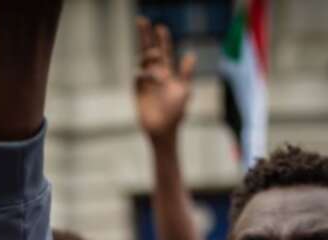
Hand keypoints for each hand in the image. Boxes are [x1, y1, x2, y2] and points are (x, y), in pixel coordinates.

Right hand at [135, 17, 195, 142]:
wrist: (162, 130)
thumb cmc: (176, 113)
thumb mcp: (184, 91)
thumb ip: (186, 72)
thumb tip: (190, 54)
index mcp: (169, 73)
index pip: (165, 51)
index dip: (162, 39)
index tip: (160, 27)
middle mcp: (156, 74)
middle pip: (149, 50)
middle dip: (145, 35)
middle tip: (141, 20)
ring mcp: (146, 81)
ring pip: (142, 60)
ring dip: (148, 56)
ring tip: (156, 60)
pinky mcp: (137, 90)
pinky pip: (137, 75)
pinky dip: (143, 73)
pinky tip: (151, 78)